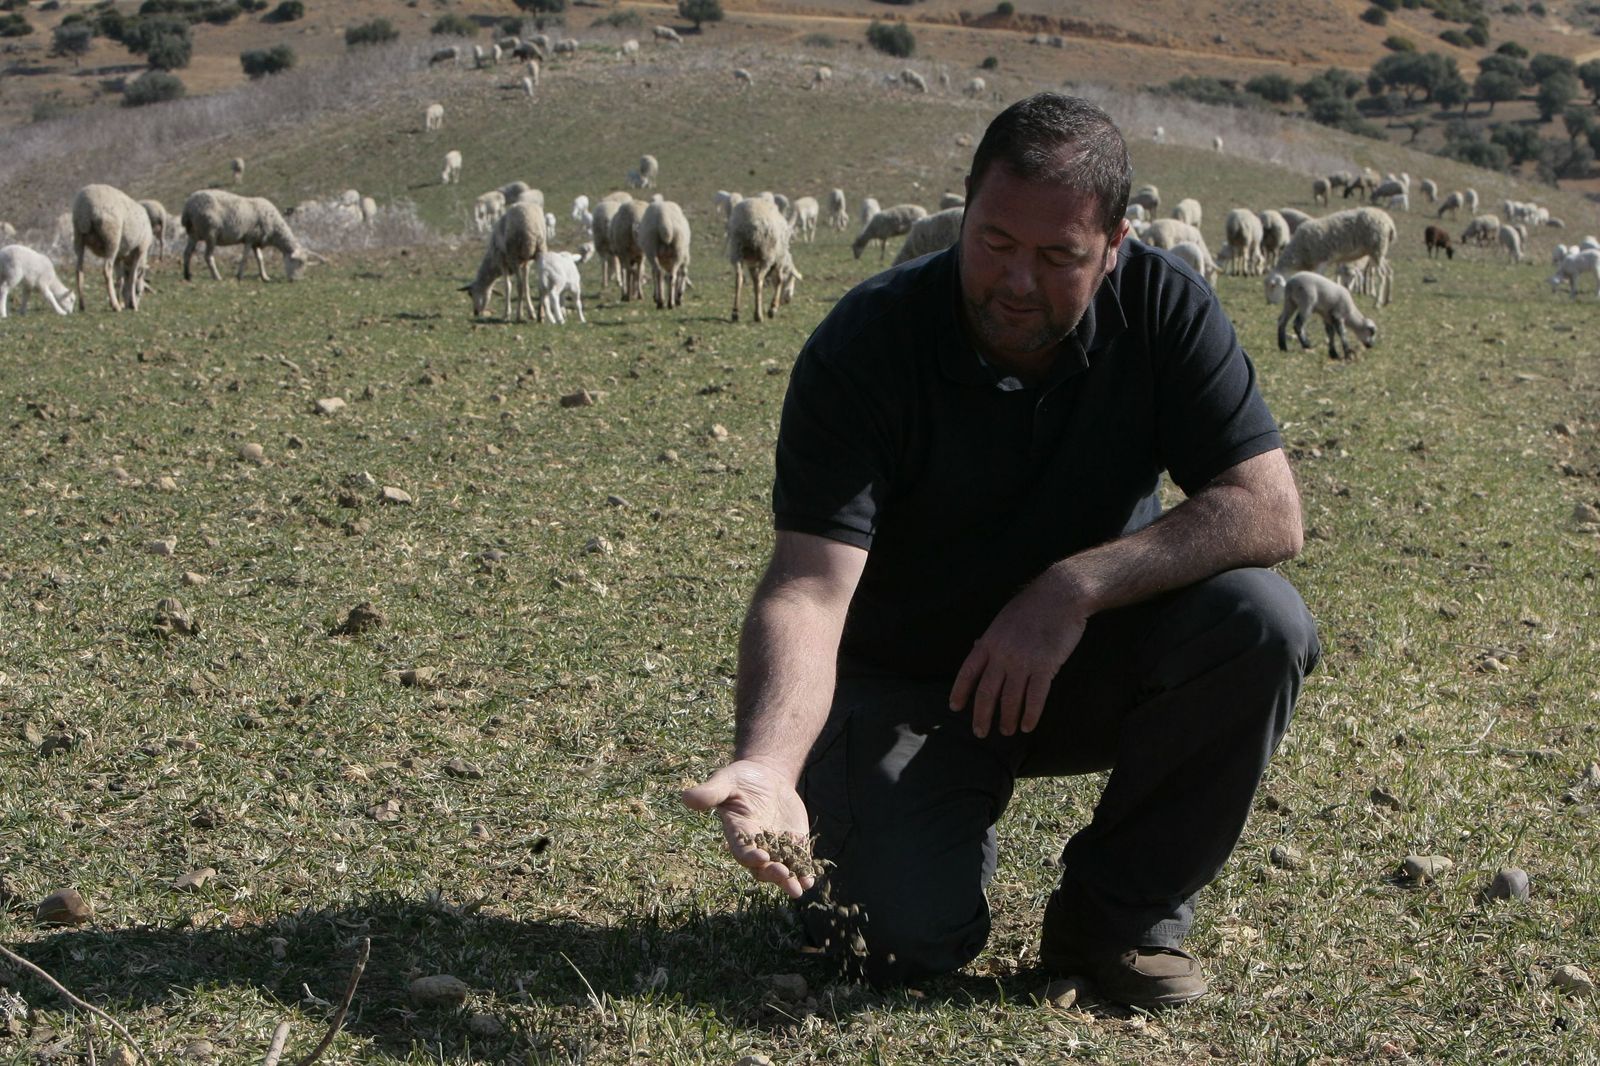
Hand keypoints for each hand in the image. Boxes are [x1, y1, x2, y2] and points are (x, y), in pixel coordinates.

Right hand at [681, 758, 815, 898]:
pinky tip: (810, 881)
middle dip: (772, 873)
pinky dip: (804, 873)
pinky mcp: (794, 844)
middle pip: (762, 868)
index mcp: (738, 834)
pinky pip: (799, 863)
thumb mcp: (725, 780)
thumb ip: (710, 792)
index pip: (742, 851)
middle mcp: (756, 846)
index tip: (760, 856)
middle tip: (782, 874)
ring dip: (789, 880)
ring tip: (798, 888)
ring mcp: (776, 847)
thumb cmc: (741, 778)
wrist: (767, 776)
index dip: (750, 856)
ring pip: (781, 870)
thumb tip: (686, 797)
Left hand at [949, 568, 1089, 738]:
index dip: (960, 692)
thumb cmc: (1032, 606)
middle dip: (982, 715)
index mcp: (989, 642)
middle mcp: (1002, 654)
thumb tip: (976, 648)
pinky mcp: (1045, 666)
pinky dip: (1030, 715)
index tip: (955, 708)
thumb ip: (991, 638)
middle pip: (986, 692)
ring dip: (1007, 719)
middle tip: (980, 732)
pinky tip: (1028, 726)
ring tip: (1007, 731)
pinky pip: (1035, 697)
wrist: (1061, 594)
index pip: (967, 672)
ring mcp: (1023, 661)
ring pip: (1010, 699)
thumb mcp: (1002, 619)